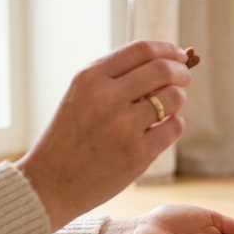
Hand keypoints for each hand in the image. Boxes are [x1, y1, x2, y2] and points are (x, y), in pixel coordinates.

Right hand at [17, 41, 190, 230]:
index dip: (168, 50)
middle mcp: (105, 98)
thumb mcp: (80, 96)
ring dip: (180, 98)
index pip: (142, 50)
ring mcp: (122, 127)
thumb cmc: (70, 136)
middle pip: (163, 70)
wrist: (50, 183)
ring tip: (171, 106)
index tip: (178, 56)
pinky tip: (163, 128)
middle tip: (184, 79)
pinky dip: (175, 124)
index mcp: (90, 78)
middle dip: (181, 72)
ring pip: (174, 98)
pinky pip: (174, 127)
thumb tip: (165, 63)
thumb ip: (115, 77)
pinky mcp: (136, 154)